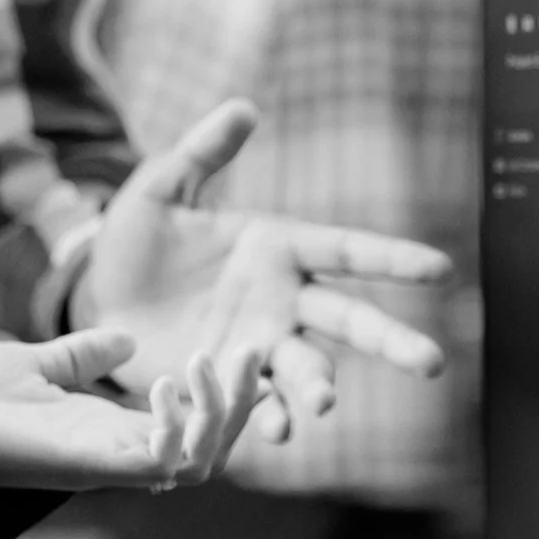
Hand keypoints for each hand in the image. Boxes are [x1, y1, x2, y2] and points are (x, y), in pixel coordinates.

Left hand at [0, 330, 255, 490]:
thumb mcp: (37, 363)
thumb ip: (82, 355)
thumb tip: (125, 340)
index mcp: (109, 432)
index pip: (192, 428)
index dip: (226, 395)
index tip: (243, 347)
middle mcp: (114, 455)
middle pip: (210, 451)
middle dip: (240, 403)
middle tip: (253, 349)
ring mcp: (102, 464)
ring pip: (198, 464)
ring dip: (218, 415)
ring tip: (209, 363)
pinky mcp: (84, 465)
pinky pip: (158, 466)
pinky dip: (176, 428)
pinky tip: (168, 384)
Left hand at [74, 101, 451, 441]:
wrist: (96, 300)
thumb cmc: (136, 241)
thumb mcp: (162, 190)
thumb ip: (202, 153)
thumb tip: (244, 107)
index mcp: (280, 247)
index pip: (348, 251)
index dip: (394, 261)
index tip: (442, 269)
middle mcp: (282, 301)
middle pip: (349, 321)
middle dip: (391, 342)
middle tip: (433, 364)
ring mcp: (258, 346)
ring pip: (307, 366)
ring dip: (320, 386)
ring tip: (324, 405)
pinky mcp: (227, 381)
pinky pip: (258, 402)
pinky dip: (271, 418)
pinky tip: (278, 432)